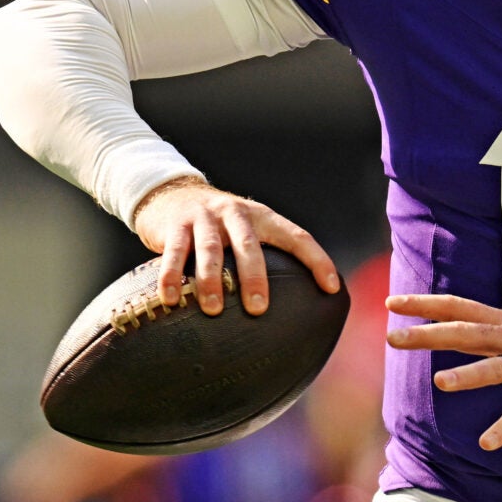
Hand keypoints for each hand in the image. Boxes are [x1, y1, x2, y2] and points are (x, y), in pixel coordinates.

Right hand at [133, 178, 338, 316]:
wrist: (170, 193)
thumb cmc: (218, 226)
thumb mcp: (245, 230)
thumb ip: (264, 257)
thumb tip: (290, 308)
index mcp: (262, 217)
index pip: (296, 236)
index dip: (317, 260)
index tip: (331, 288)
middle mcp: (236, 213)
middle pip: (249, 245)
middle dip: (255, 277)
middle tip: (258, 308)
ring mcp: (205, 217)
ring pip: (210, 249)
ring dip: (211, 280)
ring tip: (213, 309)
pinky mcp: (176, 225)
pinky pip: (174, 252)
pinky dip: (172, 275)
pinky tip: (170, 298)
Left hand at [384, 294, 501, 450]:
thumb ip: (487, 327)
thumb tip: (450, 325)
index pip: (457, 306)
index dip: (423, 304)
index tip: (392, 303)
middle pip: (465, 333)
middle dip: (427, 335)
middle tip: (393, 339)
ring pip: (494, 369)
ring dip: (467, 375)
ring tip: (439, 382)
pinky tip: (487, 443)